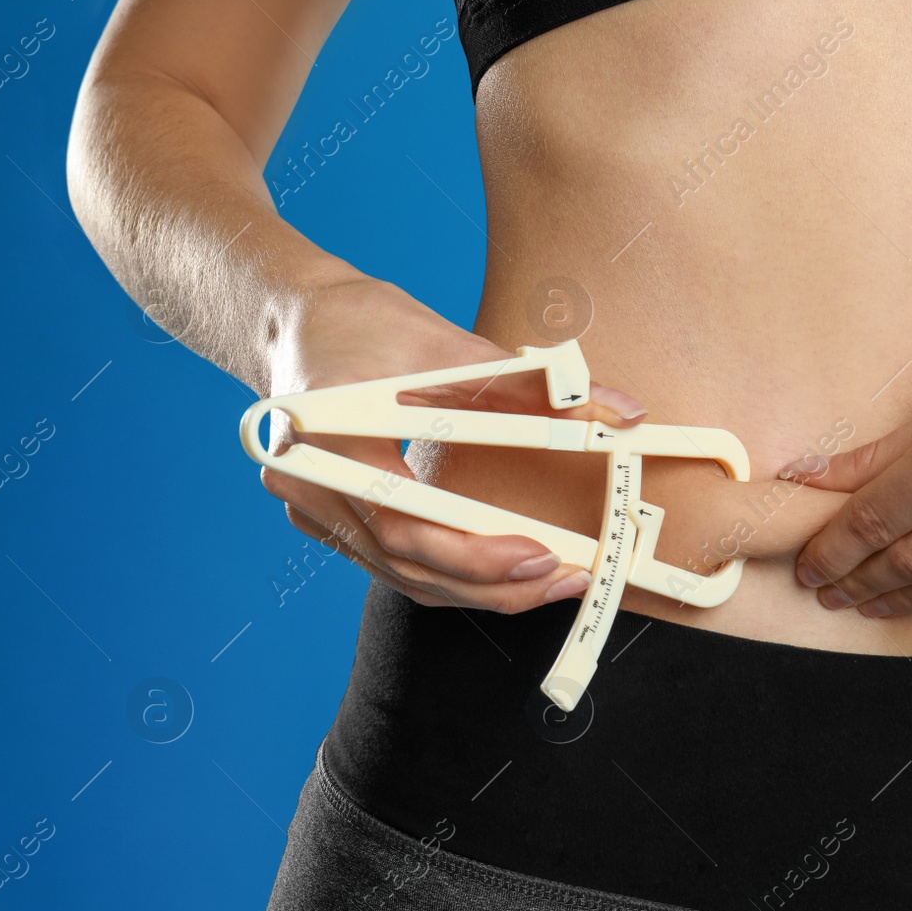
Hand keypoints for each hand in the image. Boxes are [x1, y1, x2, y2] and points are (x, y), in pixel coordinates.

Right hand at [259, 274, 649, 612]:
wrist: (292, 323)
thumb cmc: (360, 322)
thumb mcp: (448, 344)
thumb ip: (536, 383)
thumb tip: (619, 410)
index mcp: (326, 438)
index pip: (404, 521)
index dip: (475, 553)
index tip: (541, 555)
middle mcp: (306, 486)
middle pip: (408, 563)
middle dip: (495, 582)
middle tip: (566, 577)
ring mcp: (312, 511)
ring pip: (405, 576)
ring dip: (480, 588)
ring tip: (550, 579)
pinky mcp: (328, 522)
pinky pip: (396, 566)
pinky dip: (451, 574)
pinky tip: (503, 571)